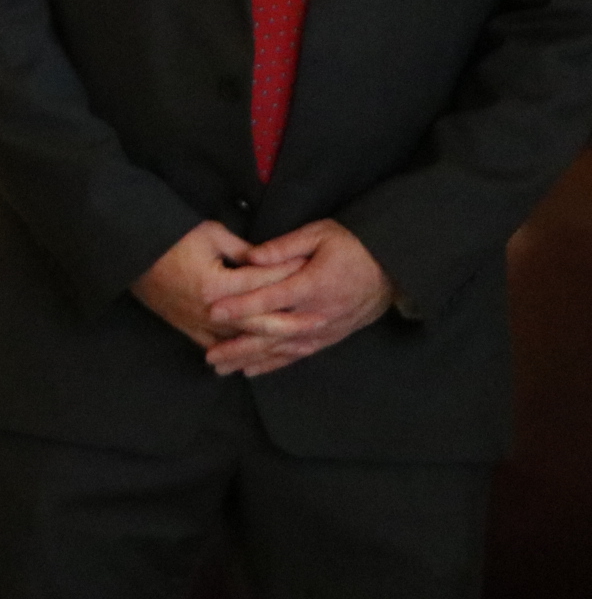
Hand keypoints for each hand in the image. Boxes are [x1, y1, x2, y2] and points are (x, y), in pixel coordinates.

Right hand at [131, 220, 300, 349]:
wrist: (130, 255)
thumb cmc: (169, 239)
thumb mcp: (209, 234)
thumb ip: (243, 250)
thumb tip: (271, 259)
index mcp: (217, 285)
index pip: (263, 283)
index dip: (289, 277)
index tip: (313, 275)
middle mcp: (212, 313)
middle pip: (262, 321)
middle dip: (295, 320)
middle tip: (324, 319)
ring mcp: (200, 325)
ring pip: (245, 341)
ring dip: (274, 344)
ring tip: (303, 344)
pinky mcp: (190, 331)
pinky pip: (221, 349)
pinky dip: (241, 356)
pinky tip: (260, 362)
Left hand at [202, 220, 393, 376]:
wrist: (393, 268)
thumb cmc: (353, 245)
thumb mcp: (320, 234)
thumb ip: (284, 247)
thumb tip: (251, 256)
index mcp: (312, 285)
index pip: (270, 299)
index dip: (241, 306)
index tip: (213, 312)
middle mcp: (317, 313)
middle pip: (272, 334)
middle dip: (239, 346)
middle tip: (210, 356)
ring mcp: (324, 329)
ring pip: (282, 349)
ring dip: (252, 360)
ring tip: (222, 369)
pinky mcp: (331, 337)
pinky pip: (299, 354)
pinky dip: (275, 363)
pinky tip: (253, 370)